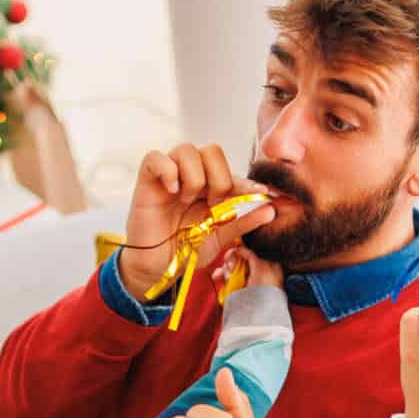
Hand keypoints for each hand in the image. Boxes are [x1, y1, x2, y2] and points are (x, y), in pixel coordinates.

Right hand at [119, 144, 275, 300]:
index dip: (248, 182)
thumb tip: (271, 211)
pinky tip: (172, 191)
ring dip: (194, 176)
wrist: (158, 268)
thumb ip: (242, 223)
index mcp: (211, 187)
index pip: (232, 172)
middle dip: (218, 177)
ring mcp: (169, 176)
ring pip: (186, 149)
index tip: (262, 194)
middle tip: (212, 202)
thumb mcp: (219, 238)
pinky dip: (167, 170)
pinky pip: (156, 158)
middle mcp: (191, 176)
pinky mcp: (147, 179)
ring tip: (188, 200)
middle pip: (212, 150)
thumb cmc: (186, 251)